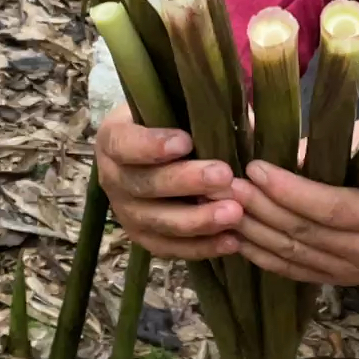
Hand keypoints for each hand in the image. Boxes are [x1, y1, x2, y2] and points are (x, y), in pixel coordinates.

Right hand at [95, 103, 244, 259]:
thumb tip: (247, 122)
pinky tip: (232, 241)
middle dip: (185, 182)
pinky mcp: (143, 238)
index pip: (124, 143)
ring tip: (234, 213)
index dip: (151, 145)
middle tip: (223, 176)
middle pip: (144, 185)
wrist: (162, 155)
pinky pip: (170, 248)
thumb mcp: (181, 109)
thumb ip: (206, 113)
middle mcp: (112, 178)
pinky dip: (201, 247)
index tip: (186, 142)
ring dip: (197, 220)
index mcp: (113, 139)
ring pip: (158, 222)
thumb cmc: (175, 124)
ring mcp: (125, 212)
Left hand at [231, 136, 358, 285]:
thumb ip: (317, 148)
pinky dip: (266, 255)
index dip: (286, 189)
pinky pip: (297, 271)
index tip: (254, 167)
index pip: (327, 207)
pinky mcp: (346, 282)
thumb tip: (260, 135)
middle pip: (305, 234)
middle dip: (261, 209)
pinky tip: (240, 238)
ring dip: (255, 233)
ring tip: (225, 207)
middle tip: (228, 184)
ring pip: (296, 256)